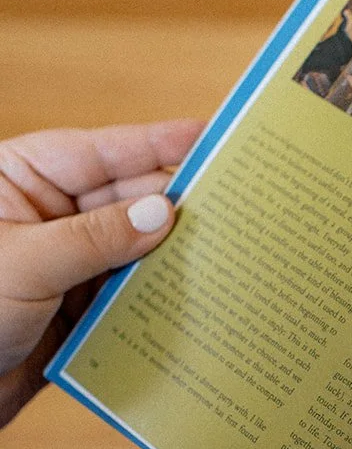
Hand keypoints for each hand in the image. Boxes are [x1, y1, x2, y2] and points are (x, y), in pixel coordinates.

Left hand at [0, 119, 202, 428]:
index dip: (156, 144)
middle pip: (125, 201)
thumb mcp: (26, 264)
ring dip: (169, 259)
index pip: (100, 152)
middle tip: (233, 209)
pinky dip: (155, 302)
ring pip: (132, 252)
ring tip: (223, 257)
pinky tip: (191, 302)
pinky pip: (126, 298)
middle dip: (173, 208)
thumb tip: (162, 213)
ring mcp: (62, 264)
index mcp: (19, 179)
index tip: (208, 136)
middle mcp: (45, 216)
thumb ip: (96, 238)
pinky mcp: (74, 311)